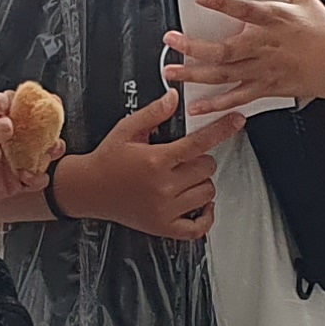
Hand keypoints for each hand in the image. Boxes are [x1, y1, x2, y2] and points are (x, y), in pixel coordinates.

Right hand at [56, 89, 227, 239]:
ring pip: (207, 193)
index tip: (236, 121)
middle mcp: (162, 186)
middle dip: (202, 159)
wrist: (88, 190)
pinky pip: (198, 228)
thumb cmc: (107, 159)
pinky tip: (201, 204)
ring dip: (203, 183)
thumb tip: (174, 97)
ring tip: (186, 178)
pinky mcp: (163, 227)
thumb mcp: (127, 130)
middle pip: (207, 168)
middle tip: (186, 158)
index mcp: (155, 160)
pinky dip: (206, 216)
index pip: (199, 143)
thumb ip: (153, 113)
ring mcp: (165, 210)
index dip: (221, 129)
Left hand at [175, 0, 324, 117]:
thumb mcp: (306, 0)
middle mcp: (266, 47)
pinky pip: (237, 98)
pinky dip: (216, 104)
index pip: (246, 11)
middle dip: (194, 47)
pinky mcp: (266, 88)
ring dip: (195, 74)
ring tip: (172, 71)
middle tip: (173, 40)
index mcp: (275, 21)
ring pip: (224, 75)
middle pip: (225, 50)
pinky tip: (197, 105)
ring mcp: (264, 70)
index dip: (223, 4)